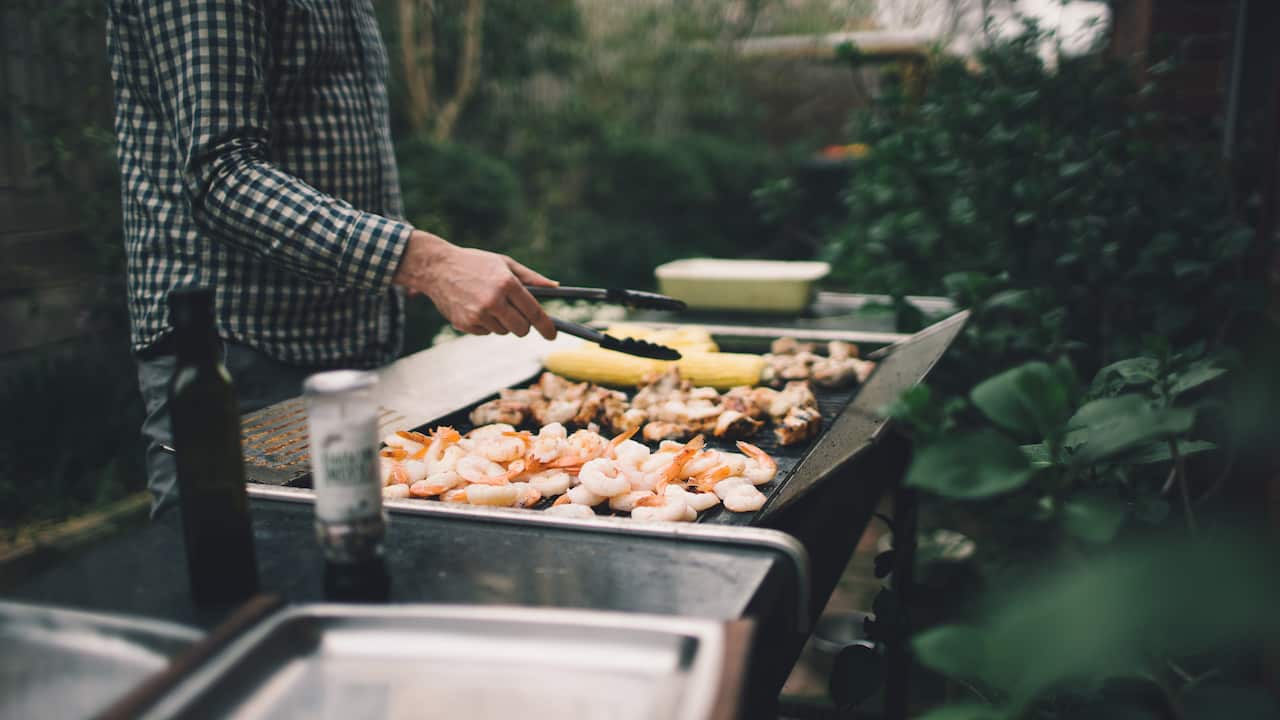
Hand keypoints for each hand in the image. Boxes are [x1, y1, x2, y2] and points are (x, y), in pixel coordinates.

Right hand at [392, 230, 557, 339]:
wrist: (437, 268)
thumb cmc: (474, 263)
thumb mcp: (504, 263)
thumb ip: (531, 278)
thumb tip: (555, 287)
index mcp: (507, 284)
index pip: (534, 312)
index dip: (547, 326)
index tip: (553, 335)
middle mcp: (494, 301)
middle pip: (521, 329)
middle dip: (523, 325)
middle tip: (517, 315)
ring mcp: (478, 314)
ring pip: (503, 332)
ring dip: (502, 323)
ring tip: (489, 303)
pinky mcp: (465, 324)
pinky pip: (486, 333)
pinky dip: (485, 324)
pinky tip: (475, 308)